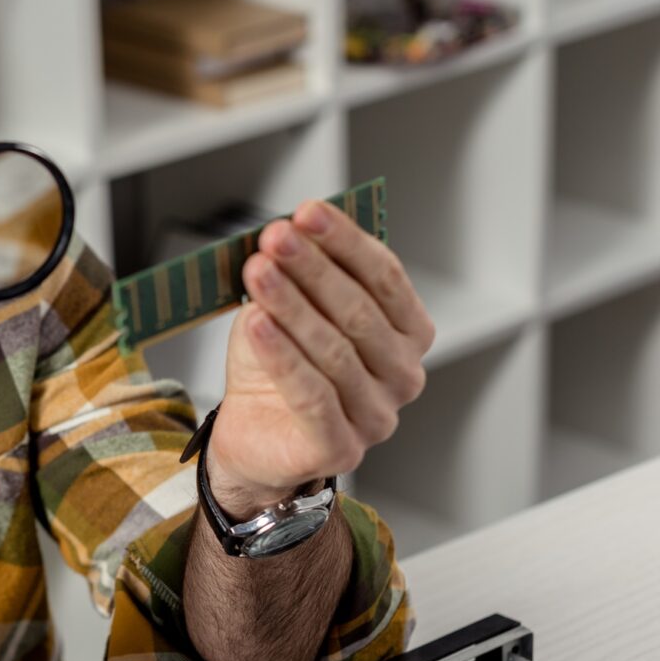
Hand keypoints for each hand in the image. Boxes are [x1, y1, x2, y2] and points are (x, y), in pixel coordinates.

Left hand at [209, 200, 434, 517]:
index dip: (346, 242)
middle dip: (314, 269)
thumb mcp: (292, 308)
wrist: (252, 433)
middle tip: (276, 237)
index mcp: (409, 333)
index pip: (385, 278)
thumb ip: (302, 274)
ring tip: (257, 271)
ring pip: (334, 351)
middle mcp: (404, 375)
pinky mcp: (340, 448)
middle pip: (360, 312)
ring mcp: (377, 416)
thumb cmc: (279, 365)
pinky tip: (256, 323)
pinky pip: (311, 395)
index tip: (307, 212)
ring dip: (292, 305)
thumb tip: (289, 228)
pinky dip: (282, 356)